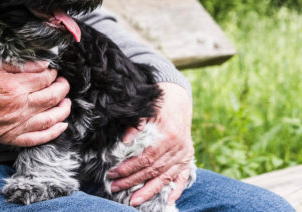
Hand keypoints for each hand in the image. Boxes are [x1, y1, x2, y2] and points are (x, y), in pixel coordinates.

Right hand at [0, 60, 70, 146]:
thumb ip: (17, 65)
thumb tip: (42, 64)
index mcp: (12, 86)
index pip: (44, 78)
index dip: (52, 72)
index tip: (52, 70)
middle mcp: (16, 107)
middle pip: (51, 97)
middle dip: (62, 88)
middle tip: (63, 83)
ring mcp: (13, 125)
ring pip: (49, 119)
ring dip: (63, 110)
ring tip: (66, 102)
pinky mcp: (7, 137)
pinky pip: (36, 138)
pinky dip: (52, 133)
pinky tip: (60, 126)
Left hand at [106, 82, 193, 205]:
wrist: (178, 100)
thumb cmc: (160, 105)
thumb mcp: (148, 110)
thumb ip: (137, 125)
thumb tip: (125, 141)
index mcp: (168, 137)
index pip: (146, 158)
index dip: (129, 168)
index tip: (113, 173)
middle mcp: (178, 149)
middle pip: (153, 171)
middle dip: (132, 181)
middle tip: (115, 188)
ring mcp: (184, 156)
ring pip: (165, 178)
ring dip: (149, 191)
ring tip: (134, 201)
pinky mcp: (187, 159)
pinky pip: (183, 178)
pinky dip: (176, 190)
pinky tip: (168, 201)